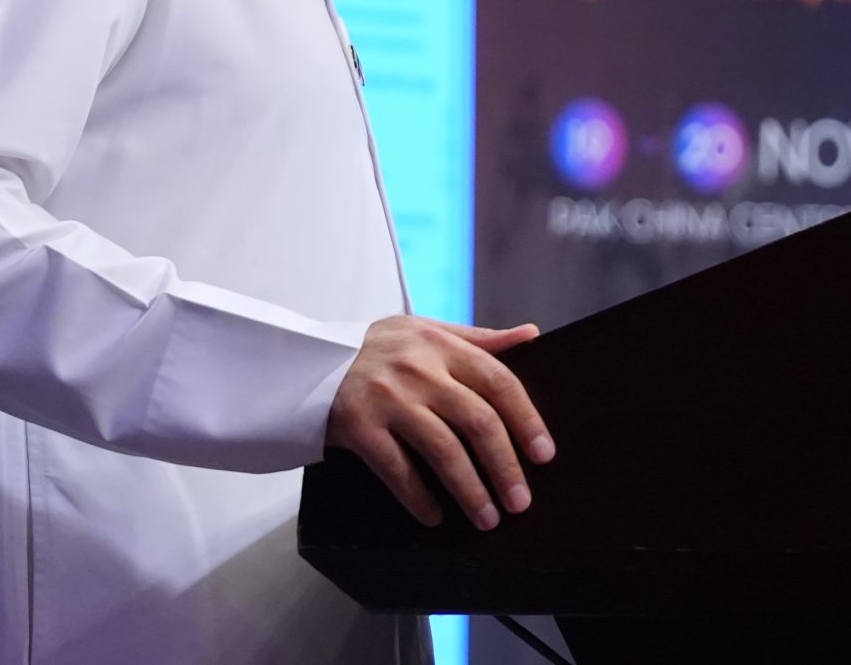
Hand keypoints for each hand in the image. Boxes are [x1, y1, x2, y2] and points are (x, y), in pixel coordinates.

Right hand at [325, 316, 553, 529]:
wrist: (305, 361)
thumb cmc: (376, 349)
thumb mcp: (426, 331)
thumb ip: (478, 338)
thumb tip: (531, 335)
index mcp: (441, 344)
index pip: (498, 381)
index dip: (526, 420)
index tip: (544, 455)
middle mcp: (418, 369)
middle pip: (477, 421)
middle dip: (505, 467)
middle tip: (520, 502)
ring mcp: (388, 399)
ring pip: (443, 451)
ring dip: (470, 491)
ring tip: (488, 519)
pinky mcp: (358, 427)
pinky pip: (398, 471)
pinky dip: (420, 498)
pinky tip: (436, 517)